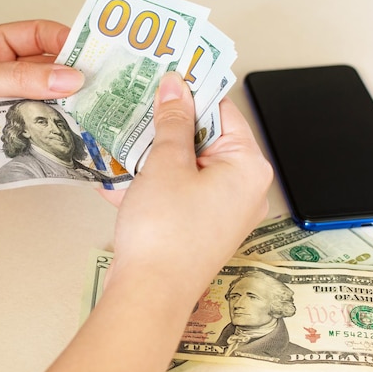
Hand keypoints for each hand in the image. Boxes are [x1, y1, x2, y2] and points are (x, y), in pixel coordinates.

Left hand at [0, 19, 84, 189]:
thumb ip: (19, 79)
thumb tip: (69, 77)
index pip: (40, 36)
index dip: (69, 43)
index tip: (96, 59)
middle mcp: (1, 74)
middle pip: (49, 71)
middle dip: (75, 81)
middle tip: (104, 94)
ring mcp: (3, 105)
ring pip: (45, 102)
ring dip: (66, 111)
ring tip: (94, 120)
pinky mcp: (1, 134)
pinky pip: (33, 130)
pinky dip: (51, 135)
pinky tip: (68, 142)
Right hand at [21, 72, 272, 371]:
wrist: (149, 294)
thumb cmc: (164, 234)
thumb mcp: (166, 163)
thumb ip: (173, 120)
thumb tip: (177, 86)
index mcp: (248, 167)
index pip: (224, 111)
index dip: (194, 91)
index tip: (168, 77)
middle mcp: (245, 189)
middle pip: (207, 139)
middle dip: (169, 127)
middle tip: (140, 112)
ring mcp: (225, 210)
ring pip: (190, 166)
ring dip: (157, 156)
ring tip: (126, 148)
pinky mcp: (204, 226)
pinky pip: (182, 192)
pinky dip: (157, 184)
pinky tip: (124, 182)